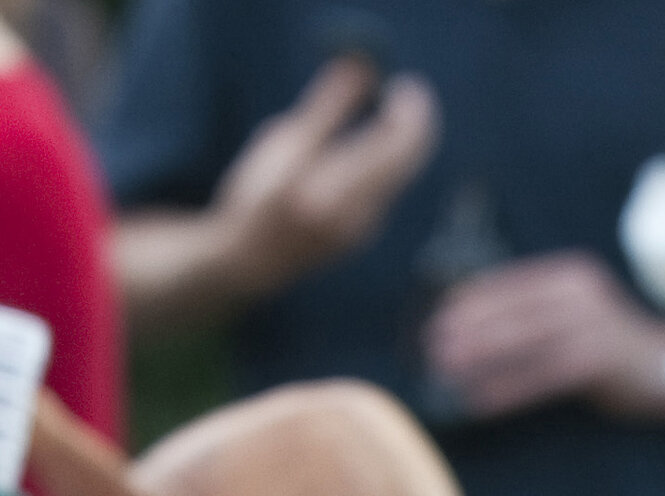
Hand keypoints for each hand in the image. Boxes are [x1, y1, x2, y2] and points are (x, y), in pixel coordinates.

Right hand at [211, 53, 438, 295]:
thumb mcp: (285, 143)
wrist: (249, 259)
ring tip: (394, 109)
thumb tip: (359, 66)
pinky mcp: (363, 233)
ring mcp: (364, 227)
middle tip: (410, 92)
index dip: (410, 114)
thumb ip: (328, 107)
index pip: (393, 146)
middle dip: (415, 124)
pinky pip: (386, 190)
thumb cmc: (257, 193)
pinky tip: (376, 144)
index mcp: (333, 186)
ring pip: (398, 177)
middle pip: (406, 162)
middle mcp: (357, 212)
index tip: (409, 85)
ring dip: (402, 142)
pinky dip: (388, 162)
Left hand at [425, 249, 664, 419]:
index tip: (439, 317)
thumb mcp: (582, 316)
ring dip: (478, 359)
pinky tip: (480, 401)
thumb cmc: (622, 350)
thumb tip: (486, 328)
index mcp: (570, 276)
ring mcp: (590, 326)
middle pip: (509, 312)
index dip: (470, 301)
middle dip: (466, 330)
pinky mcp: (596, 362)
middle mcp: (578, 294)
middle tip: (432, 347)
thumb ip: (543, 313)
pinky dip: (506, 390)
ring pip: (520, 343)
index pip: (508, 283)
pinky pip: (539, 378)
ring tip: (446, 372)